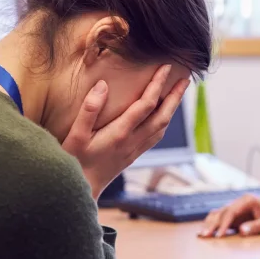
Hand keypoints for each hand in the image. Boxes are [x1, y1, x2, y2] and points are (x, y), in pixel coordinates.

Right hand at [63, 65, 188, 198]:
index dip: (158, 85)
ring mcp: (134, 150)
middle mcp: (132, 141)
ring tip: (178, 94)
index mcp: (120, 133)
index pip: (146, 104)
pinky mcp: (133, 155)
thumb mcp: (75, 135)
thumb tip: (103, 85)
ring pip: (161, 127)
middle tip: (185, 80)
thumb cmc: (75, 161)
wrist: (80, 190)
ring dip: (172, 109)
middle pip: (162, 116)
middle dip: (174, 97)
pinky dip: (164, 122)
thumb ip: (89, 110)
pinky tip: (163, 116)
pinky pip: (155, 137)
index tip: (166, 68)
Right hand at [198, 195, 259, 237]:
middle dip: (212, 224)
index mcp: (247, 200)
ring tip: (201, 235)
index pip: (231, 211)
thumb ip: (256, 226)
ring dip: (210, 224)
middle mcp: (240, 202)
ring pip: (219, 214)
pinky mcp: (237, 215)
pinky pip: (222, 219)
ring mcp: (237, 208)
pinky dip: (214, 224)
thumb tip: (241, 231)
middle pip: (222, 212)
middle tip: (204, 236)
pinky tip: (207, 231)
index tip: (219, 235)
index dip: (223, 224)